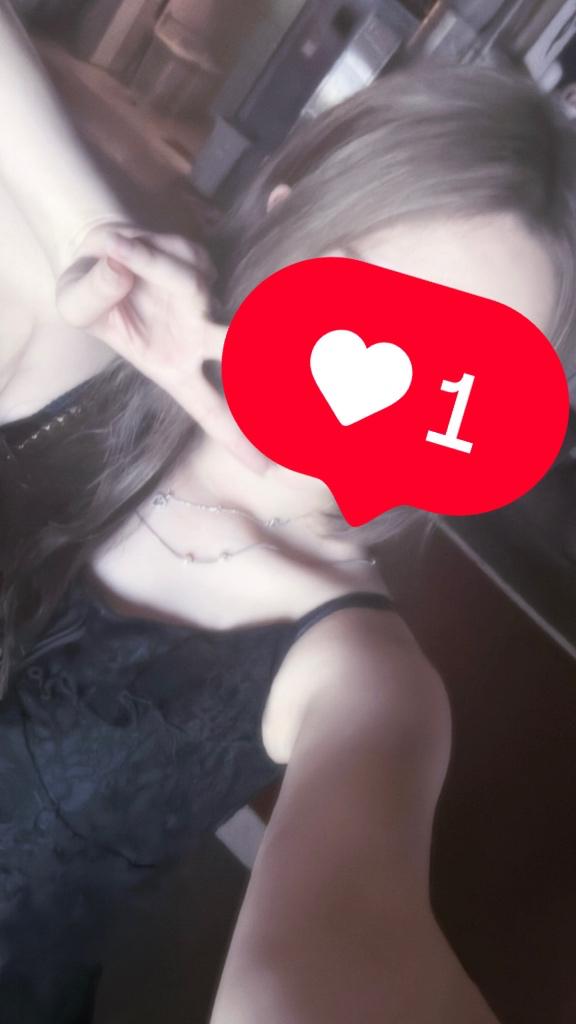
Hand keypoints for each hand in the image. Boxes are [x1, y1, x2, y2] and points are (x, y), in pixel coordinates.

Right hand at [55, 223, 267, 472]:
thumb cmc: (90, 296)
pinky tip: (128, 246)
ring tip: (112, 252)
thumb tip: (121, 268)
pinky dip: (150, 246)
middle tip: (287, 360)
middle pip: (235, 351)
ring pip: (191, 283)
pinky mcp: (205, 265)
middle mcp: (198, 338)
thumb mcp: (75, 303)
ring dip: (149, 263)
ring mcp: (205, 300)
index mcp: (172, 368)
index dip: (233, 437)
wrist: (99, 252)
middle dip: (259, 357)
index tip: (262, 467)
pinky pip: (182, 253)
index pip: (208, 409)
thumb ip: (94, 294)